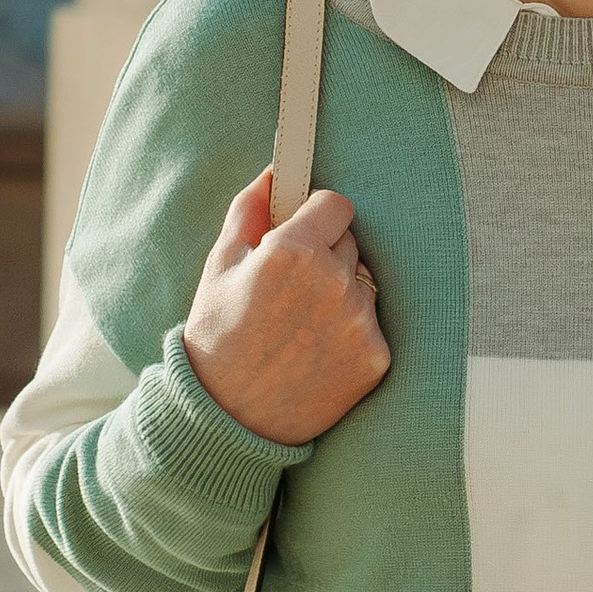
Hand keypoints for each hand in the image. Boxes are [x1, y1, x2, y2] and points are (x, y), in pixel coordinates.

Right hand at [182, 171, 390, 445]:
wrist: (227, 420)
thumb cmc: (216, 338)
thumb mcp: (219, 266)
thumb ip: (250, 209)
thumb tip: (275, 171)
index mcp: (293, 251)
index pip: (336, 203)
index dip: (316, 218)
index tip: (303, 234)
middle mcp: (334, 282)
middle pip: (350, 243)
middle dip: (326, 256)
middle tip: (289, 291)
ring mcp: (358, 322)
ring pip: (361, 284)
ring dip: (340, 294)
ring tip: (300, 326)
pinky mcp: (375, 356)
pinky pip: (371, 324)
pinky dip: (350, 332)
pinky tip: (315, 351)